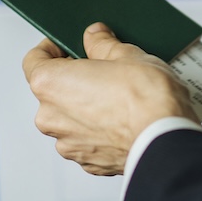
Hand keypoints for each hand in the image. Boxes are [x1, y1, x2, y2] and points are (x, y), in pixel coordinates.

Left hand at [23, 22, 197, 175]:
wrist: (167, 139)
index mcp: (50, 85)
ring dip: (86, 108)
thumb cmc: (146, 99)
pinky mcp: (88, 163)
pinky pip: (87, 140)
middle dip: (74, 80)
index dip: (52, 49)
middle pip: (52, 92)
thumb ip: (102, 44)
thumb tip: (96, 37)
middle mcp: (51, 117)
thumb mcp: (126, 54)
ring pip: (70, 119)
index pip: (34, 60)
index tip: (69, 45)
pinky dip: (99, 130)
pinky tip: (122, 120)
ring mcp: (68, 144)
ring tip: (117, 98)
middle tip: (101, 69)